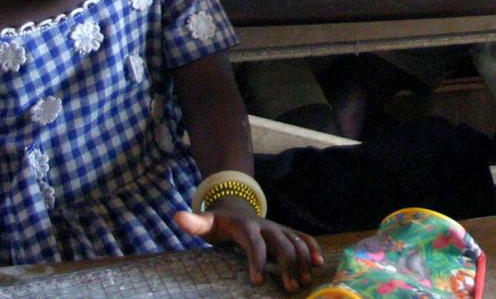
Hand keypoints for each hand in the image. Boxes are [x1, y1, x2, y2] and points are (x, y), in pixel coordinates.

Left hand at [174, 200, 321, 292]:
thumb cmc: (219, 222)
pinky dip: (312, 248)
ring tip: (304, 282)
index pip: (253, 243)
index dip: (256, 260)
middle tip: (290, 288)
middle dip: (287, 265)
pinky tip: (319, 264)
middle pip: (280, 243)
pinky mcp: (286, 232)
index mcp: (246, 226)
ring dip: (302, 260)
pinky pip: (303, 238)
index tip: (257, 281)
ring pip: (295, 242)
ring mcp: (278, 228)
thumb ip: (194, 223)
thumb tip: (176, 217)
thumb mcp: (206, 223)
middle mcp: (266, 226)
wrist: (236, 206)